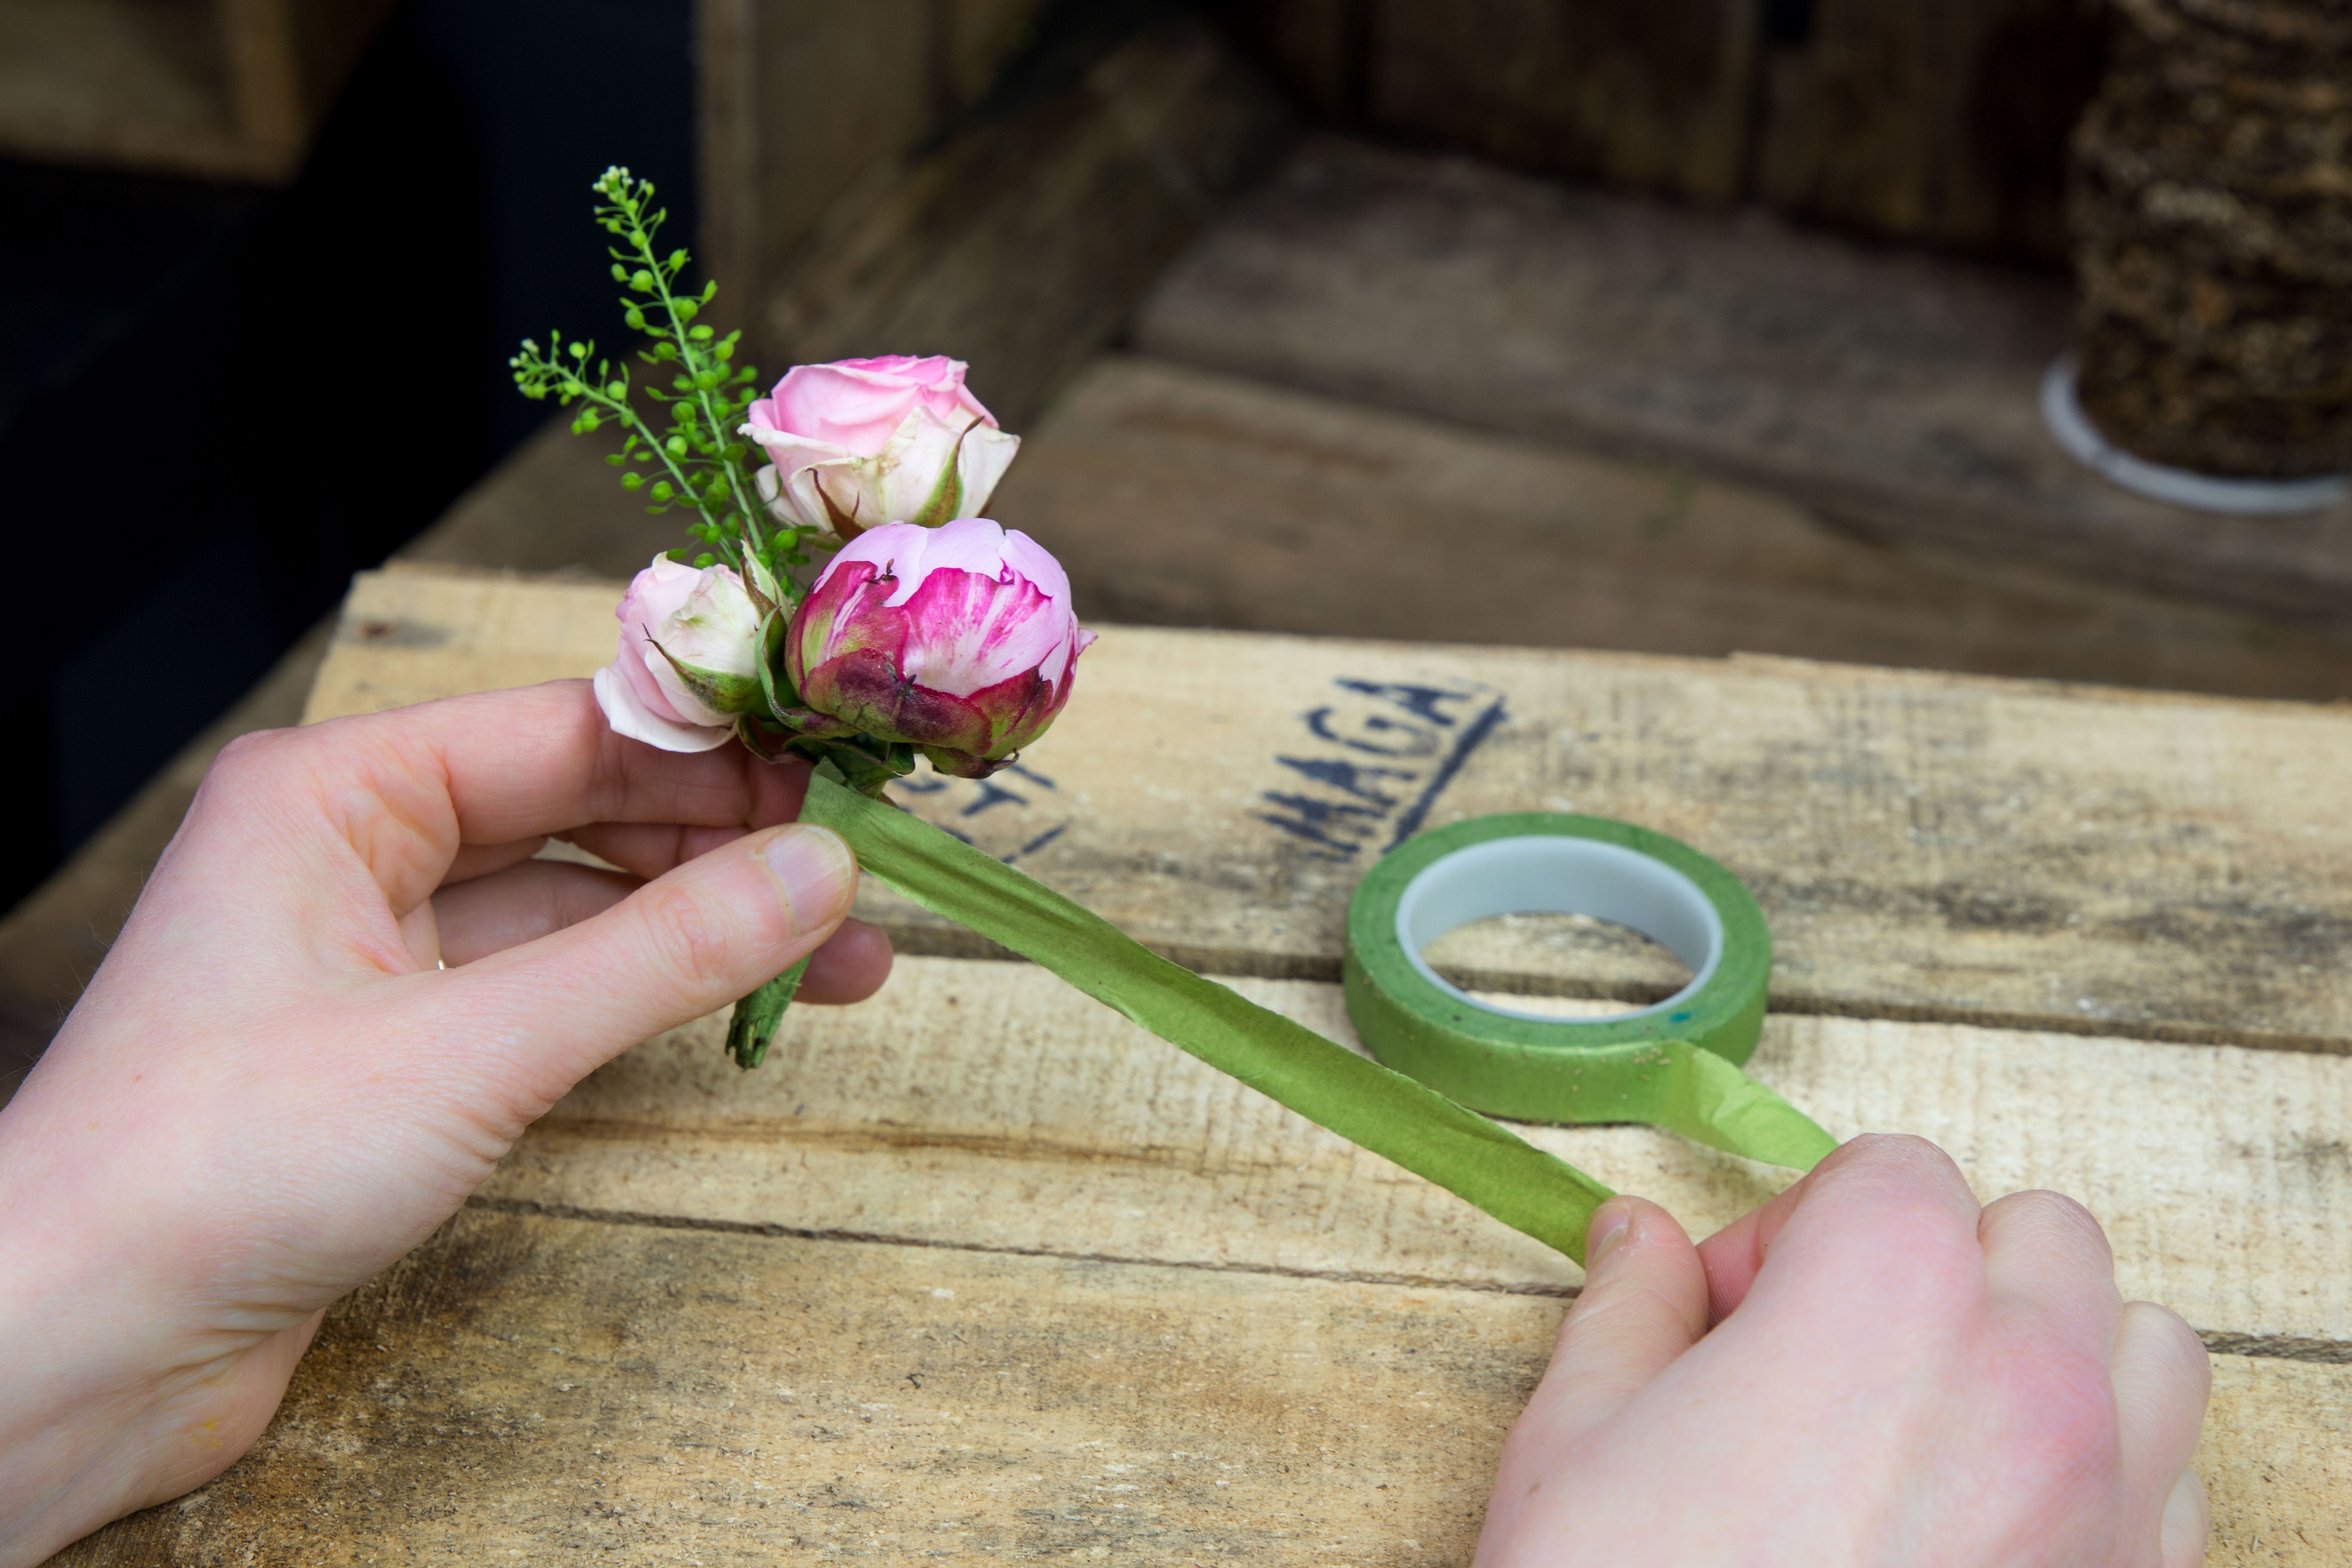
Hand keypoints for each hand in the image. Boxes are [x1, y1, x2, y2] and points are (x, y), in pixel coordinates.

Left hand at [0, 681, 890, 1564]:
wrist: (76, 1345)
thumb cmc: (222, 1164)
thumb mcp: (474, 1044)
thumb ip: (658, 955)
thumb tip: (821, 875)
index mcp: (335, 792)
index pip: (568, 731)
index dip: (717, 754)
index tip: (842, 779)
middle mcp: (352, 851)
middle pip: (582, 812)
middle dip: (727, 850)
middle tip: (864, 881)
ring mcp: (372, 953)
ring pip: (575, 909)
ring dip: (700, 932)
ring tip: (844, 961)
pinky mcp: (393, 1052)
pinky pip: (545, 992)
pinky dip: (639, 998)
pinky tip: (730, 1008)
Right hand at [1476, 1134, 2210, 1566]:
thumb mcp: (1578, 1441)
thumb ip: (1628, 1311)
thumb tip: (1640, 1237)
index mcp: (1891, 1293)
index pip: (1889, 1171)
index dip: (1792, 1230)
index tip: (1731, 1311)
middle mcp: (2029, 1377)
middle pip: (2036, 1237)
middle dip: (1938, 1267)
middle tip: (1827, 1358)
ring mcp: (2104, 1499)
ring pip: (2143, 1348)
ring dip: (2055, 1354)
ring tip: (1939, 1426)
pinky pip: (2172, 1487)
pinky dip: (2108, 1472)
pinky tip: (1992, 1520)